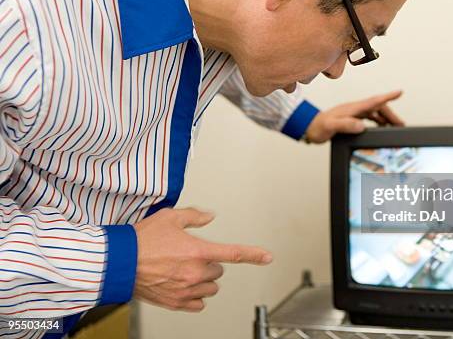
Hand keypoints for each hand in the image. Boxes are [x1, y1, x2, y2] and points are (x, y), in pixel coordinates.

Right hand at [133, 208, 271, 311]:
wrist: (119, 262)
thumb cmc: (141, 240)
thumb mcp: (170, 217)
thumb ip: (194, 216)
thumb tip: (209, 216)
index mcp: (198, 251)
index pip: (234, 253)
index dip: (253, 255)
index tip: (267, 257)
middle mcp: (195, 273)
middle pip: (218, 271)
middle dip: (209, 263)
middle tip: (190, 256)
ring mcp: (186, 290)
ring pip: (210, 289)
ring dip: (204, 280)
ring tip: (184, 270)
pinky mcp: (175, 303)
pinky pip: (198, 304)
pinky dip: (195, 296)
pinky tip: (183, 286)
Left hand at [305, 90, 404, 143]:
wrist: (309, 128)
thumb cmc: (318, 127)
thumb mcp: (331, 126)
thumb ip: (345, 125)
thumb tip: (361, 126)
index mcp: (352, 108)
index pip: (373, 101)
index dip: (387, 96)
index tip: (399, 92)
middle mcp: (355, 109)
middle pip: (378, 108)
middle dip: (391, 114)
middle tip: (401, 124)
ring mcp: (354, 113)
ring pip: (375, 113)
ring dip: (386, 119)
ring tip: (395, 127)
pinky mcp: (351, 119)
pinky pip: (369, 118)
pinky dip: (378, 122)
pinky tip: (381, 128)